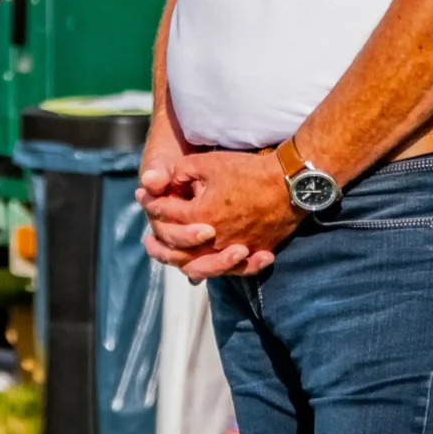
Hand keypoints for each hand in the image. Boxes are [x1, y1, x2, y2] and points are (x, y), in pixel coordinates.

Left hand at [137, 149, 293, 277]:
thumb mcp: (209, 163)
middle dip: (159, 244)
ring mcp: (234, 249)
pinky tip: (208, 269)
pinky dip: (217, 270)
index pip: (166, 214)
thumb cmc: (249, 170)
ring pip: (201, 265)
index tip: (142, 196)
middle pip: (177, 249)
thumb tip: (164, 180)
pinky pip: (231, 269)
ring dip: (182, 264)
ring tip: (173, 262)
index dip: (151, 203)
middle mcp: (213, 239)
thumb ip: (181, 172)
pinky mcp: (253, 252)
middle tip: (147, 241)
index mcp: (198, 216)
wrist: (290, 183)